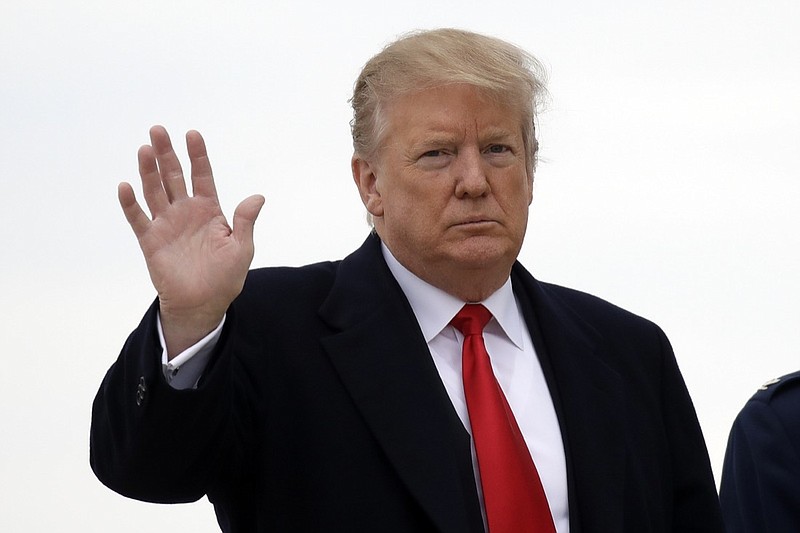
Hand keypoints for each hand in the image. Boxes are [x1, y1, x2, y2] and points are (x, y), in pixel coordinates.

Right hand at [119, 126, 263, 357]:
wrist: (202, 304)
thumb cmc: (225, 277)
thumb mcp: (242, 248)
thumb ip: (245, 221)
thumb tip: (257, 196)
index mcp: (209, 211)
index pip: (202, 176)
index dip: (197, 156)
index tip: (193, 134)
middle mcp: (186, 212)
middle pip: (173, 176)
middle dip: (166, 154)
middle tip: (158, 130)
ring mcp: (167, 224)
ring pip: (154, 191)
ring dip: (148, 171)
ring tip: (144, 149)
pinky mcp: (151, 240)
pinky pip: (138, 218)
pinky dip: (130, 203)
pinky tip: (125, 186)